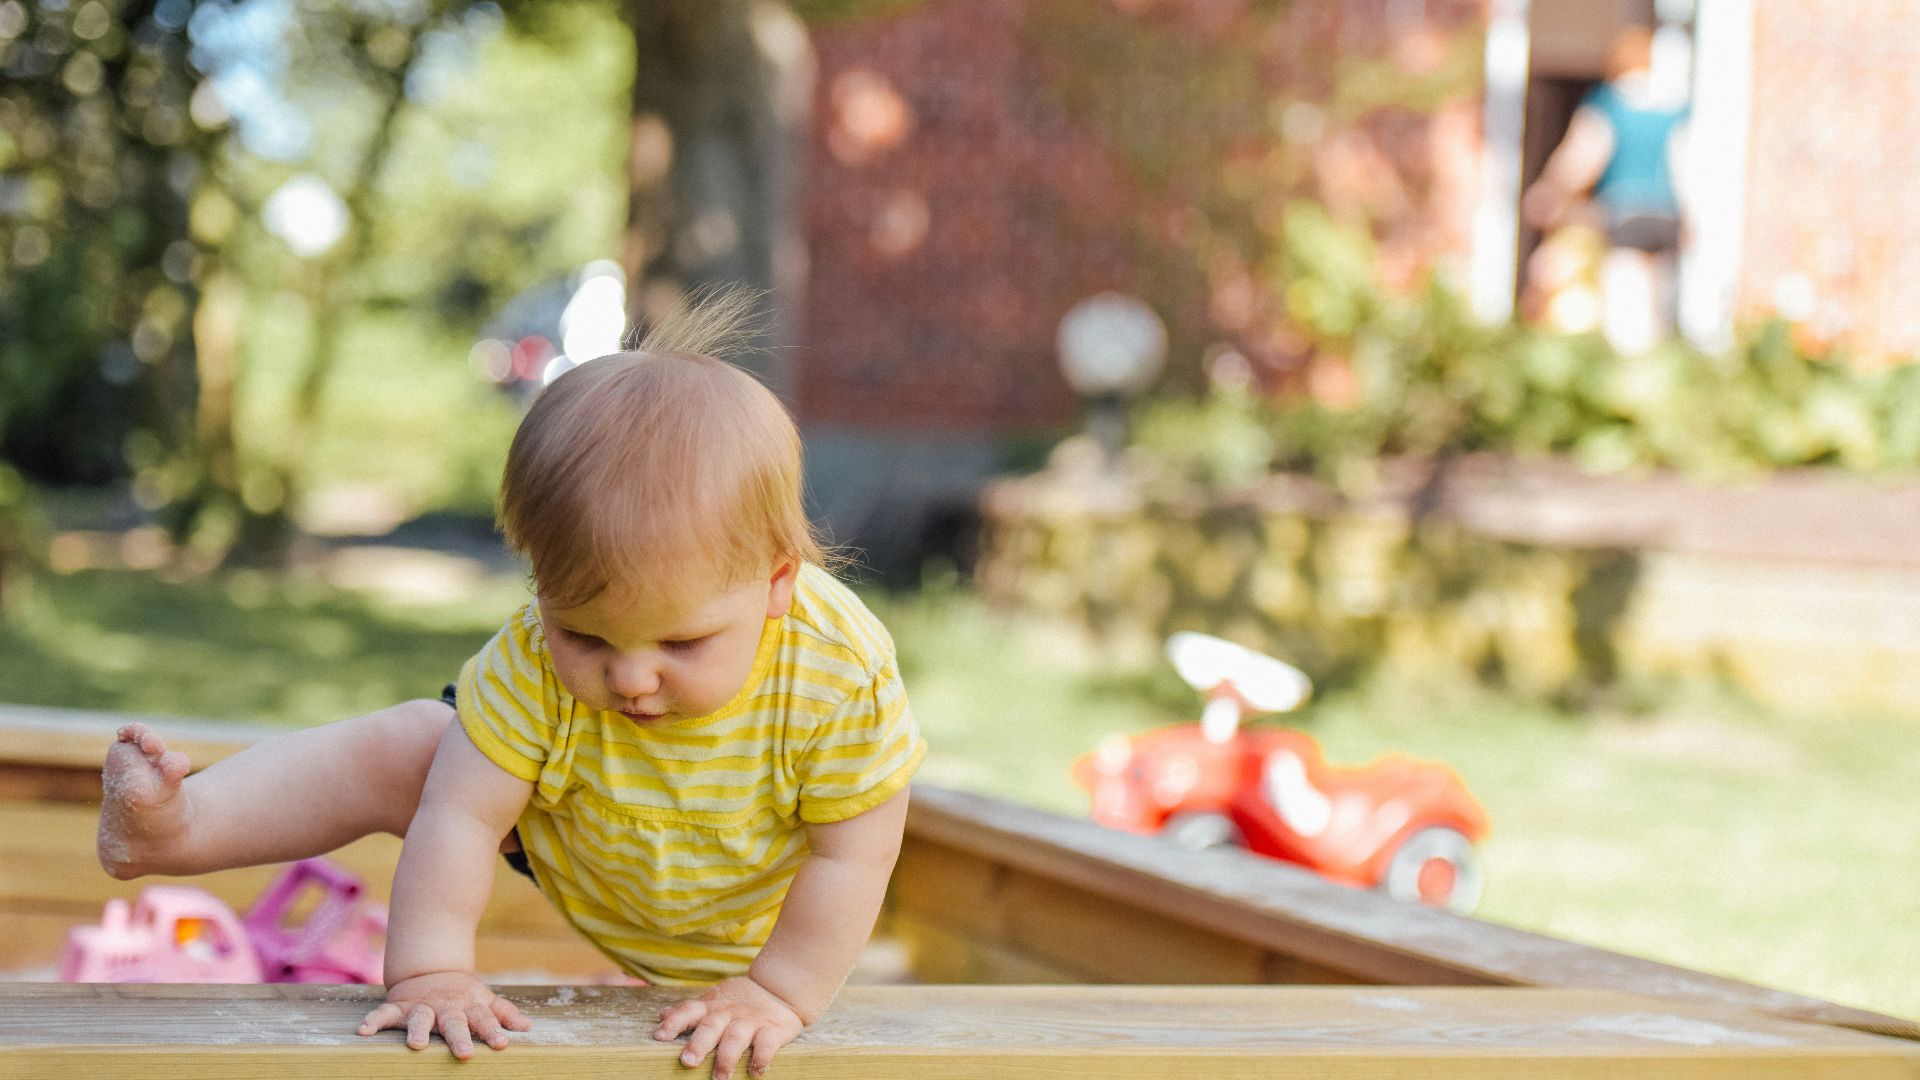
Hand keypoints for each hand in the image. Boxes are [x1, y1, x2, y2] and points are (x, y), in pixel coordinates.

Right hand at [356, 969, 531, 1058]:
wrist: (431, 971)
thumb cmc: (463, 995)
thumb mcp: (484, 1000)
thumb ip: (504, 1014)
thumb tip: (527, 1028)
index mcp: (469, 1007)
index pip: (484, 1019)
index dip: (493, 1031)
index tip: (501, 1044)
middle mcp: (446, 1007)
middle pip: (453, 1022)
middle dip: (459, 1037)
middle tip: (465, 1053)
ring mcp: (421, 1006)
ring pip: (419, 1018)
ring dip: (417, 1030)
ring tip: (416, 1045)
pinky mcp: (398, 1006)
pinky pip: (383, 1013)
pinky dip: (373, 1020)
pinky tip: (363, 1031)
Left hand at [654, 975, 804, 1079]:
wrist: (779, 989)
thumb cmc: (740, 1000)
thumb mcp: (714, 999)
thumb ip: (691, 1010)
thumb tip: (661, 1015)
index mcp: (711, 1006)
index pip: (689, 1010)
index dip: (674, 1022)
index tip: (660, 1036)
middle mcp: (729, 1013)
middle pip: (711, 1026)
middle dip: (699, 1044)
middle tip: (687, 1061)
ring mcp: (751, 1021)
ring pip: (736, 1037)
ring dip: (727, 1057)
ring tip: (720, 1078)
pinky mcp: (773, 1030)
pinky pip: (767, 1044)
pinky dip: (761, 1058)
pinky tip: (755, 1071)